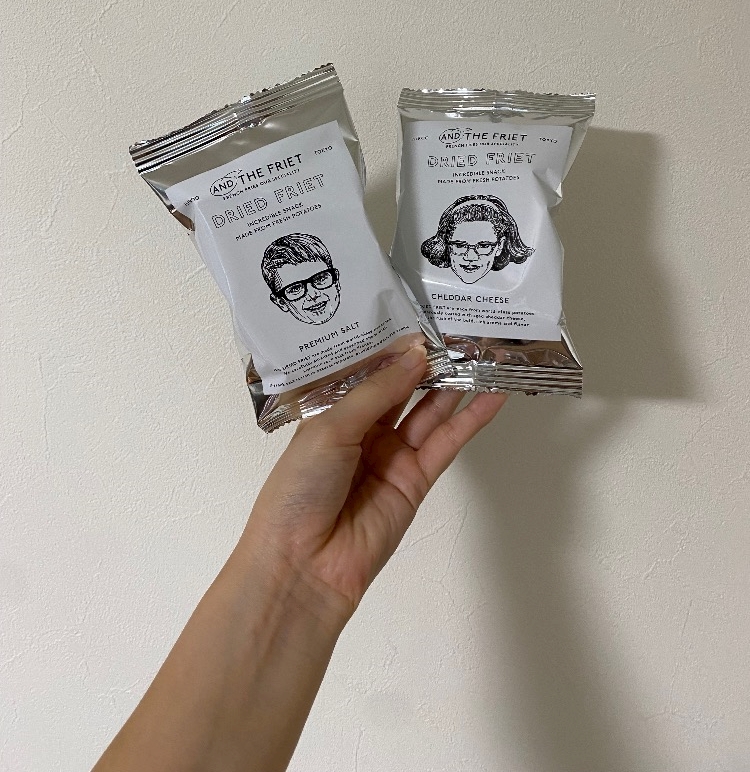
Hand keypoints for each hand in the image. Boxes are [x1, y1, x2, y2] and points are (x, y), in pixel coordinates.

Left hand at [242, 345, 506, 625]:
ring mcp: (392, 455)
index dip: (392, 345)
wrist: (303, 565)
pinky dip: (470, 419)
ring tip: (483, 348)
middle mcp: (363, 430)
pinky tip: (491, 393)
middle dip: (427, 359)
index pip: (367, 370)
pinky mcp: (417, 479)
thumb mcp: (330, 428)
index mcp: (331, 412)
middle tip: (458, 324)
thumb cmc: (300, 489)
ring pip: (429, 410)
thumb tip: (416, 355)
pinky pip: (446, 442)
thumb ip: (377, 393)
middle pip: (402, 388)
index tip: (419, 312)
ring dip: (454, 382)